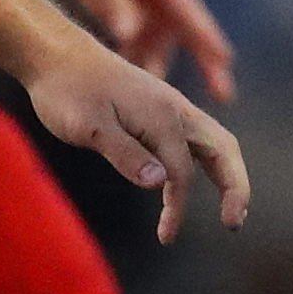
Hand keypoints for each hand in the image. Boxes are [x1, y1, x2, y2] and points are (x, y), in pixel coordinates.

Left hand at [24, 35, 249, 243]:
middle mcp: (175, 110)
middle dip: (236, 187)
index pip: (182, 172)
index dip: (178, 207)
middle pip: (223, 150)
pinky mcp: (158, 110)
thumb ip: (125, 154)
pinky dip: (200, 164)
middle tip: (235, 224)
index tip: (165, 237)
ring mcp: (170, 108)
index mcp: (162, 116)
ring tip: (230, 210)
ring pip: (213, 142)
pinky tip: (182, 184)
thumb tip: (161, 184)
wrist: (56, 56)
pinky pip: (192, 139)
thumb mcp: (88, 127)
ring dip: (225, 175)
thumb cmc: (67, 92)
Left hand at [52, 0, 233, 101]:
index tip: (225, 59)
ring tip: (175, 111)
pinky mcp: (135, 22)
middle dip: (208, 65)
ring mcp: (152, 14)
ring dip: (166, 76)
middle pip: (191, 38)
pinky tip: (137, 98)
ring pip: (163, 51)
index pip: (191, 14)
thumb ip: (115, 1)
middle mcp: (166, 2)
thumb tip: (127, 33)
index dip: (207, 37)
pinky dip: (139, 70)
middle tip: (225, 95)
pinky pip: (140, 50)